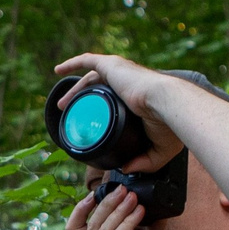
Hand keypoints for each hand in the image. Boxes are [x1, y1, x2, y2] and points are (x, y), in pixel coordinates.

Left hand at [51, 52, 186, 171]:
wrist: (169, 106)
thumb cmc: (171, 126)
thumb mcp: (160, 150)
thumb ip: (145, 162)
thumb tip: (126, 169)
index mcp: (140, 96)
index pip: (117, 98)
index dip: (102, 107)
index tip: (90, 121)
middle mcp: (130, 81)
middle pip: (101, 88)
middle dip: (83, 98)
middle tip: (69, 112)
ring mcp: (121, 72)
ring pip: (92, 77)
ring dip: (76, 89)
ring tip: (62, 104)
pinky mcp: (113, 66)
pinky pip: (89, 60)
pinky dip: (73, 62)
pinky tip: (58, 70)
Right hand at [67, 184, 168, 229]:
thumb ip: (150, 226)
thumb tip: (158, 204)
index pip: (77, 226)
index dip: (82, 208)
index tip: (97, 192)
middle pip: (92, 222)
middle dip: (108, 202)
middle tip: (124, 189)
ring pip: (103, 228)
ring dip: (120, 210)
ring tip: (134, 198)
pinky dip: (127, 223)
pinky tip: (139, 213)